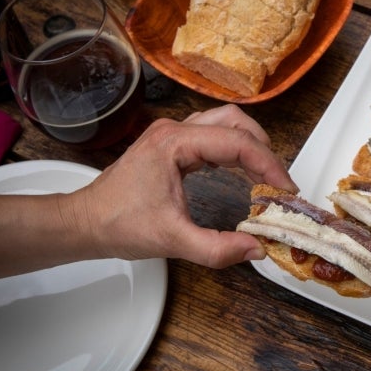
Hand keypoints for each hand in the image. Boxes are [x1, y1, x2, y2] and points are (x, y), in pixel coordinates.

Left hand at [64, 104, 297, 267]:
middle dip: (263, 149)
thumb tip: (256, 249)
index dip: (268, 165)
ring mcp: (172, 134)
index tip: (285, 190)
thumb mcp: (172, 240)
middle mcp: (174, 130)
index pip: (236, 143)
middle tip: (278, 181)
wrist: (84, 222)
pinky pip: (213, 135)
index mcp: (174, 143)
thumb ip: (217, 248)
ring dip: (250, 145)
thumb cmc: (119, 225)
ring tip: (265, 176)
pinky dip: (234, 149)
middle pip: (235, 121)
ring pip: (225, 123)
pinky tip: (241, 171)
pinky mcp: (171, 144)